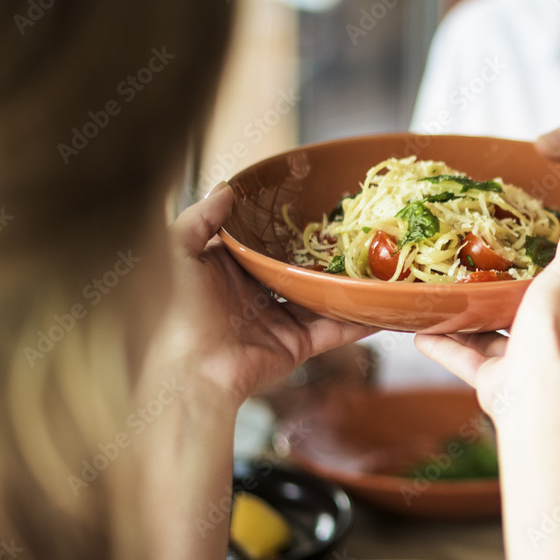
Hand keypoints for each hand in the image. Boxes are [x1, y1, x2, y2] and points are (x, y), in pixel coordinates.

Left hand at [149, 185, 374, 409]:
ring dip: (345, 283)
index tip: (309, 202)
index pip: (260, 243)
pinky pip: (333, 330)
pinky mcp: (296, 345)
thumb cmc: (177, 310)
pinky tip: (382, 306)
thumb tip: (226, 188)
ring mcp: (278, 320)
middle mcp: (255, 294)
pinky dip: (359, 321)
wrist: (192, 371)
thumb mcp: (177, 253)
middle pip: (295, 267)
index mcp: (227, 271)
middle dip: (320, 251)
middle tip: (352, 227)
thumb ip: (200, 218)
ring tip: (376, 260)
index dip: (281, 225)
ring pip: (320, 296)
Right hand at [415, 202, 559, 415]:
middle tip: (513, 269)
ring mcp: (528, 361)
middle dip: (533, 297)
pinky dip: (445, 345)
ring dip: (477, 321)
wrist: (533, 390)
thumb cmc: (559, 330)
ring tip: (457, 295)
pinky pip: (466, 358)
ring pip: (500, 338)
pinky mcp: (497, 379)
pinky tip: (423, 329)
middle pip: (553, 316)